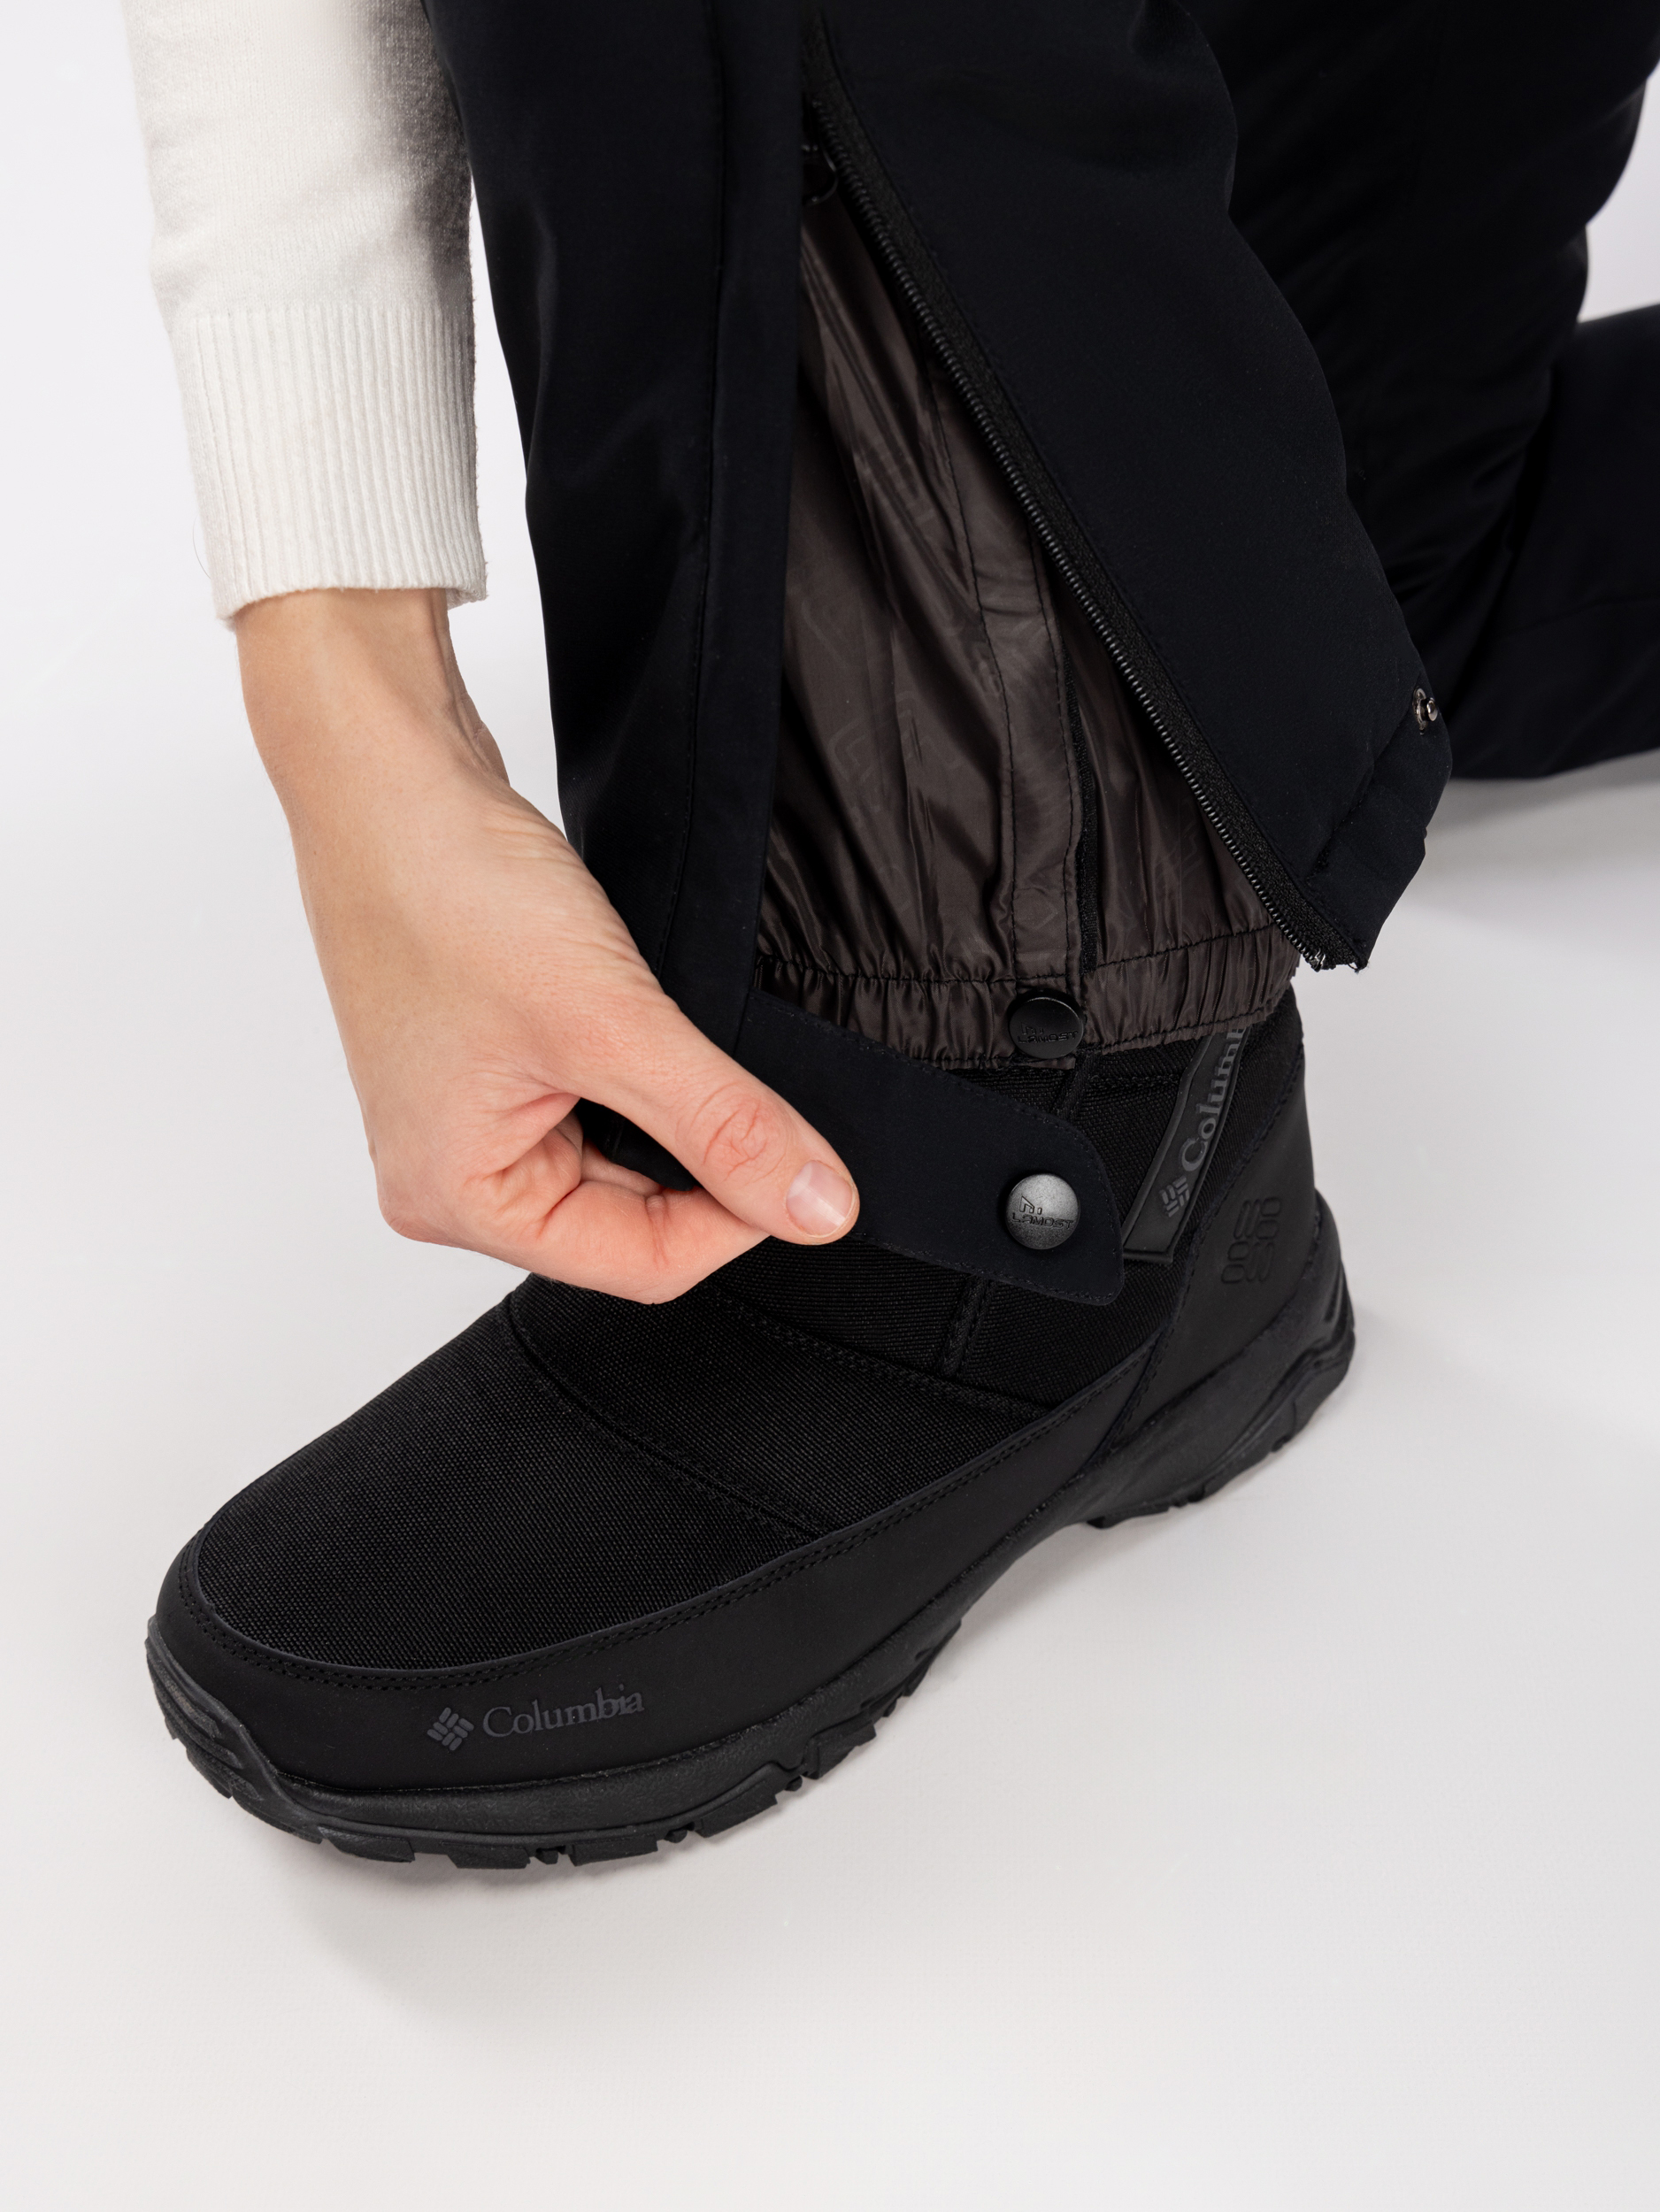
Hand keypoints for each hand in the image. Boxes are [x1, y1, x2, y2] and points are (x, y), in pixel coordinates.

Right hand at [236, 588, 857, 1300]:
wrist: (385, 770)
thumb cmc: (449, 888)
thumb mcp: (613, 1024)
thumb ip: (724, 1125)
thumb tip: (818, 1209)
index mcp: (456, 1199)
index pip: (640, 1265)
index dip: (737, 1218)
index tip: (802, 1158)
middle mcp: (450, 1176)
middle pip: (632, 1219)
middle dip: (702, 1157)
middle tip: (739, 1072)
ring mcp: (467, 1116)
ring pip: (622, 1156)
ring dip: (672, 1105)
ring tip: (666, 1027)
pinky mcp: (490, 1060)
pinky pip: (596, 1098)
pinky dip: (641, 1067)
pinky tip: (643, 1014)